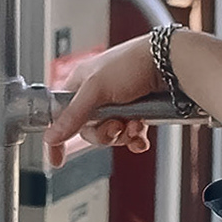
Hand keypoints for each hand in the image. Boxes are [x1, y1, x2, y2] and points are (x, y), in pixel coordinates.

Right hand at [42, 35, 163, 167]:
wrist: (170, 62)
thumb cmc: (131, 63)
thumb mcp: (96, 89)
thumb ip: (73, 115)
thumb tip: (50, 136)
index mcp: (80, 84)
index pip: (61, 114)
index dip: (58, 136)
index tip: (56, 158)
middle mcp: (97, 94)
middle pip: (89, 130)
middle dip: (104, 133)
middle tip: (116, 126)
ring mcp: (118, 104)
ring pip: (111, 134)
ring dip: (124, 134)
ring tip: (135, 124)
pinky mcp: (137, 111)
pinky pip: (130, 134)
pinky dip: (136, 137)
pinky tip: (142, 134)